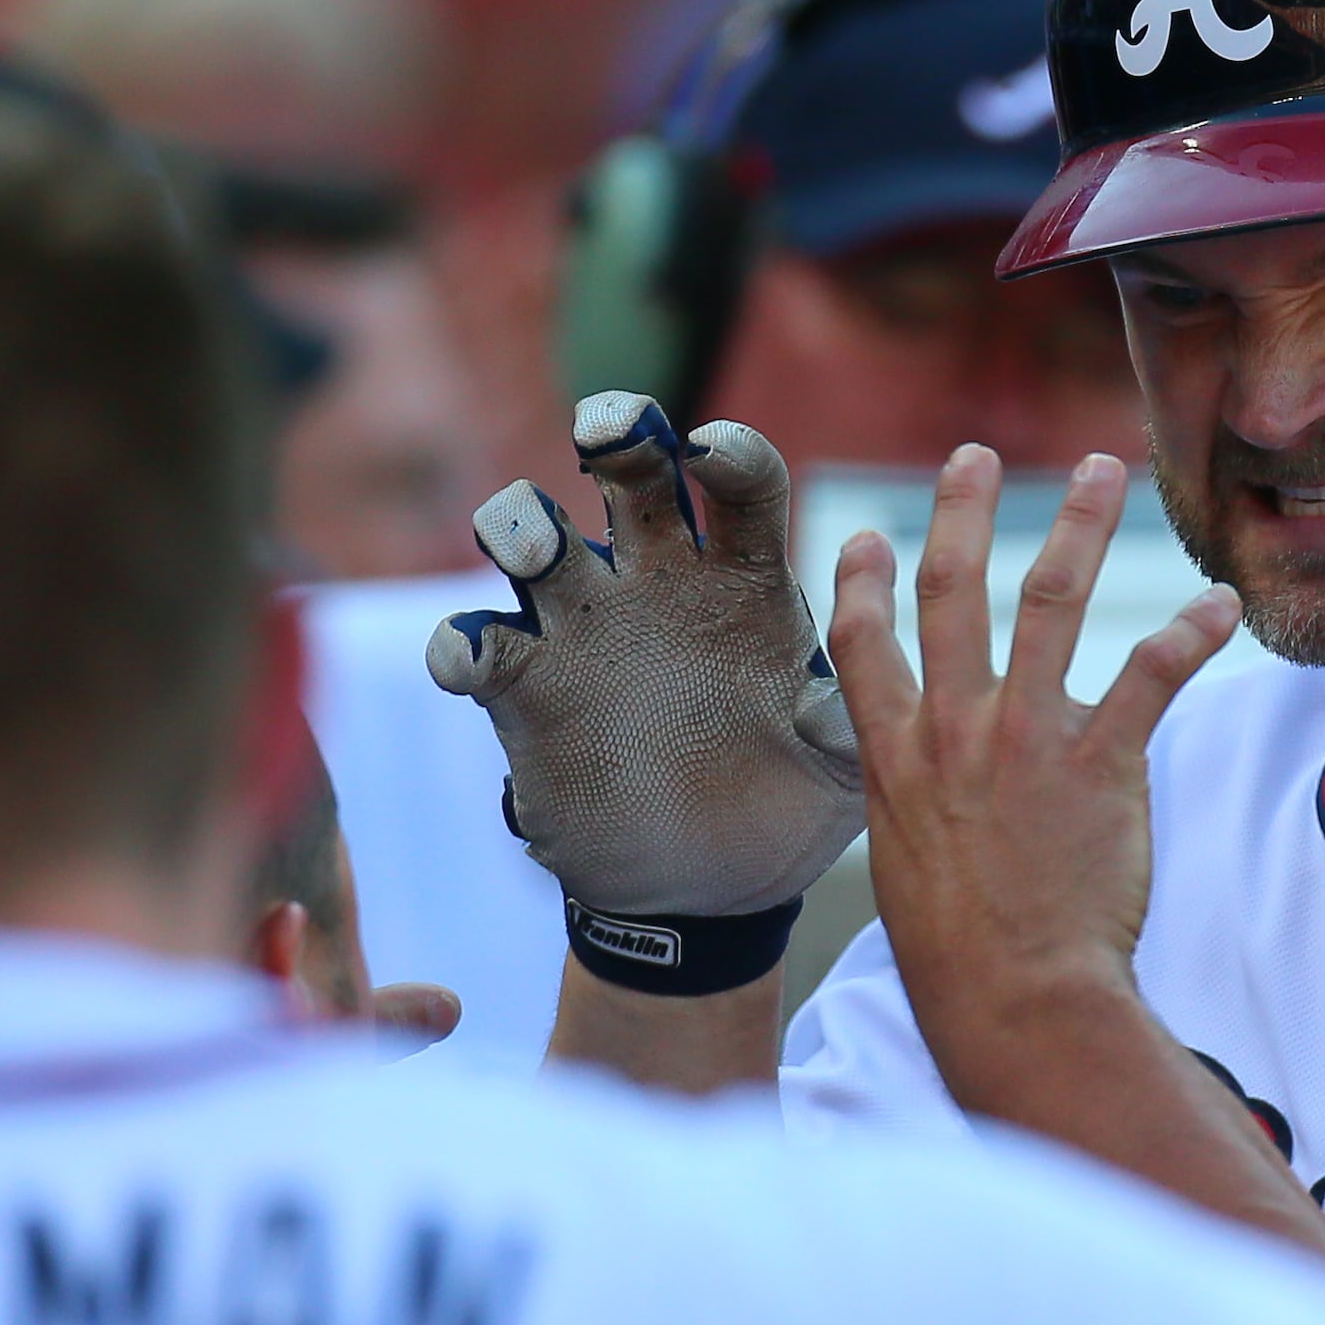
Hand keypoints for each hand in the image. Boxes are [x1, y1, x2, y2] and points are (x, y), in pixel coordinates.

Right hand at [427, 396, 861, 918]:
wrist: (706, 891)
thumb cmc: (784, 808)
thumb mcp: (838, 769)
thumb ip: (846, 716)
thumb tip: (861, 670)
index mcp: (745, 582)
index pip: (740, 488)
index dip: (729, 455)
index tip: (713, 452)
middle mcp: (660, 583)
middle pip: (630, 473)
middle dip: (617, 434)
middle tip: (608, 434)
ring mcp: (586, 629)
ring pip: (535, 537)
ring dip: (523, 524)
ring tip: (536, 550)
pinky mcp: (527, 689)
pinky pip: (476, 644)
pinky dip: (463, 642)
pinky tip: (472, 659)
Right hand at [826, 447, 1242, 1032]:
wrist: (1015, 997)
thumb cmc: (960, 953)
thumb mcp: (907, 866)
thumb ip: (917, 805)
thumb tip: (924, 790)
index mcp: (899, 759)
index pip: (863, 648)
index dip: (857, 584)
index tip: (861, 533)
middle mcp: (955, 732)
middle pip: (951, 593)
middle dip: (961, 513)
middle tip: (974, 454)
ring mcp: (1026, 740)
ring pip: (1050, 602)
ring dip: (1080, 526)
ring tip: (1104, 468)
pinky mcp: (1101, 763)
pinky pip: (1151, 675)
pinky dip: (1191, 632)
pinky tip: (1222, 603)